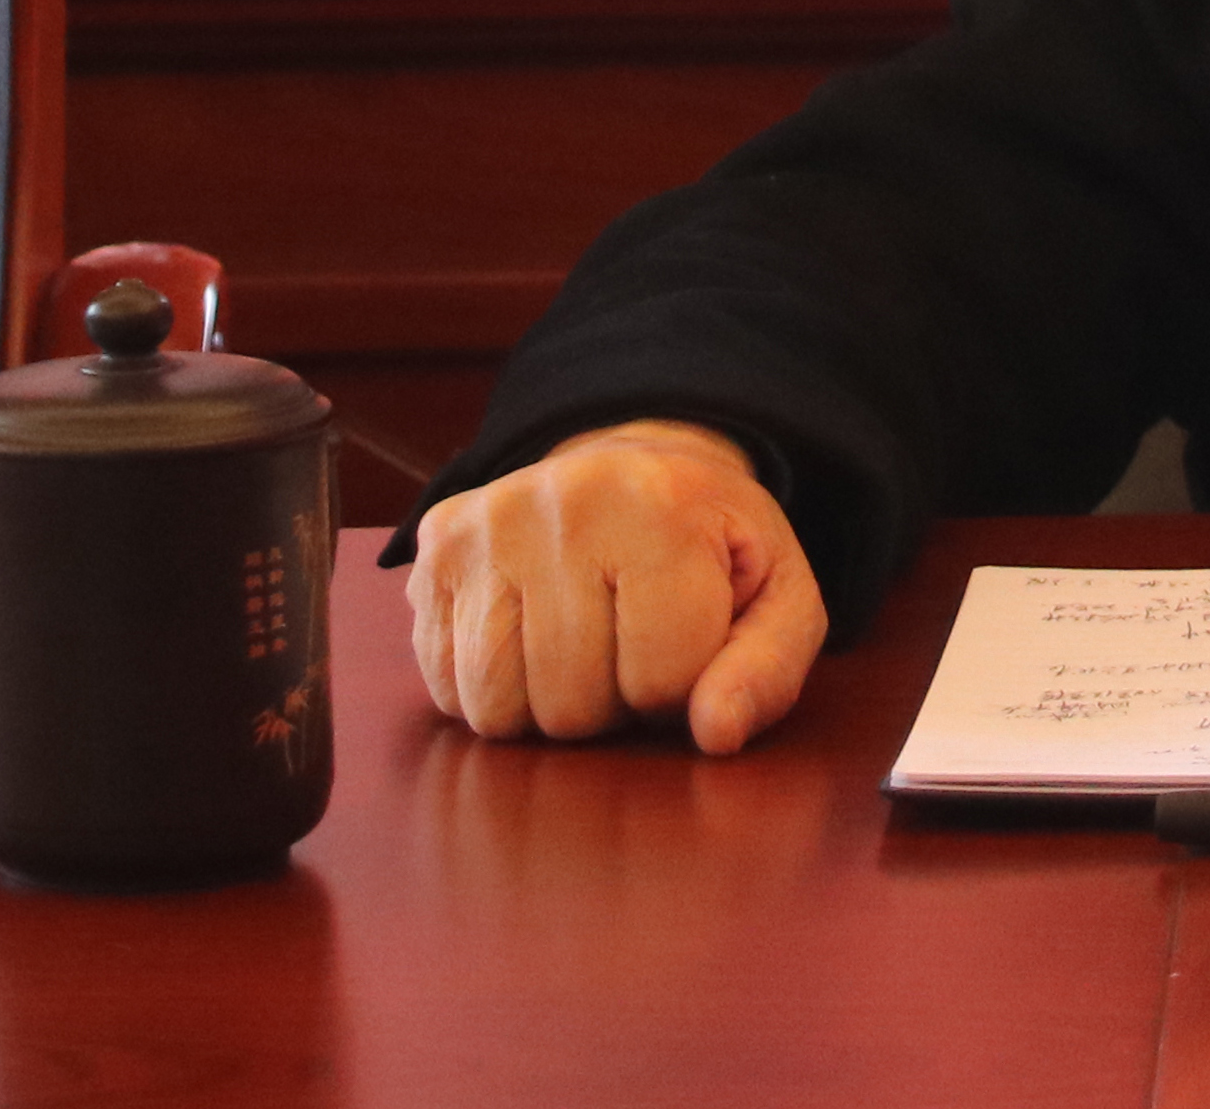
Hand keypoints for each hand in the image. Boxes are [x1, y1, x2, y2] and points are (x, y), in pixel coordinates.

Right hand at [406, 419, 828, 754]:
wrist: (636, 474)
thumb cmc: (712, 552)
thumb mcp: (778, 599)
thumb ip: (766, 671)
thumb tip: (716, 734)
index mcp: (660, 505)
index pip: (661, 679)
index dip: (681, 687)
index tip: (687, 637)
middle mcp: (559, 502)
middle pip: (573, 704)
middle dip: (612, 701)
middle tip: (629, 641)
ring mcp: (484, 524)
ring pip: (497, 710)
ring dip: (547, 706)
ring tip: (583, 644)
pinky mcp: (431, 548)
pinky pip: (447, 690)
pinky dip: (494, 690)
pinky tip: (530, 636)